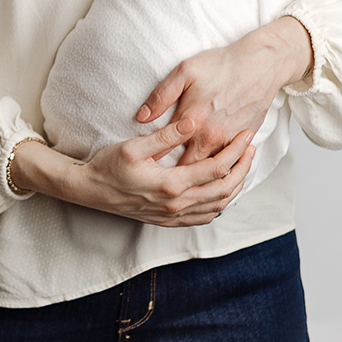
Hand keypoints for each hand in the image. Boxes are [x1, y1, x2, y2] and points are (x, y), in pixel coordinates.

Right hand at [19, 121, 256, 226]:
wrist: (90, 192)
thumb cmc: (109, 166)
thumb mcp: (134, 146)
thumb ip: (166, 135)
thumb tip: (193, 120)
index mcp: (172, 184)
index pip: (217, 168)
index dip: (236, 150)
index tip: (246, 134)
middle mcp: (177, 204)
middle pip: (225, 189)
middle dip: (243, 167)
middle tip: (251, 147)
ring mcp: (174, 216)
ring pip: (218, 205)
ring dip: (236, 186)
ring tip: (243, 165)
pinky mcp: (169, 221)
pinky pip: (205, 217)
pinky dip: (221, 203)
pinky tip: (223, 191)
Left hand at [135, 16, 313, 164]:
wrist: (261, 64)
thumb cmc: (221, 65)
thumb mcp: (185, 71)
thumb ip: (161, 96)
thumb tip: (141, 117)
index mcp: (191, 122)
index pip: (166, 154)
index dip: (155, 163)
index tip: (145, 168)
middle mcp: (210, 137)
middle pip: (188, 169)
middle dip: (176, 176)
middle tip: (163, 179)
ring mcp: (229, 141)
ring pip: (209, 171)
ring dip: (198, 175)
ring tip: (184, 180)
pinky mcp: (243, 141)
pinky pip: (229, 164)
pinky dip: (218, 168)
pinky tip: (209, 170)